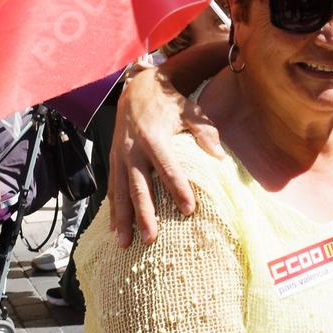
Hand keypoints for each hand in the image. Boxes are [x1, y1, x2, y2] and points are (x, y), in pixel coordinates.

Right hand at [107, 66, 195, 245]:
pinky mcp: (113, 160)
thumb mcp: (190, 110)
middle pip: (139, 187)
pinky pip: (112, 189)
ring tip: (124, 244)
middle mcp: (133, 149)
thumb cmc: (169, 102)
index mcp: (154, 137)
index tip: (189, 210)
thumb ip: (205, 132)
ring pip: (120, 192)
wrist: (137, 88)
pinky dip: (112, 210)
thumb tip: (220, 156)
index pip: (168, 168)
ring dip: (122, 219)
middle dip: (144, 215)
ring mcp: (119, 156)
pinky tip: (114, 230)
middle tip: (150, 239)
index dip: (178, 189)